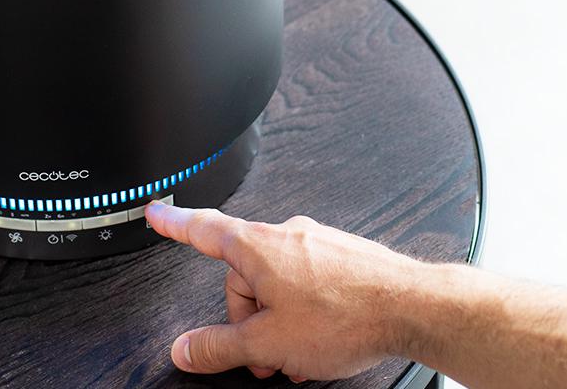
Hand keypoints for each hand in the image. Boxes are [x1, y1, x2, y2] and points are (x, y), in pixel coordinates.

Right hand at [144, 202, 418, 381]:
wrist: (410, 306)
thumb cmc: (346, 315)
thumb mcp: (269, 343)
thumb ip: (220, 346)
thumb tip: (186, 348)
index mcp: (257, 246)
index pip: (203, 229)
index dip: (175, 223)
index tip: (156, 212)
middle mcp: (284, 234)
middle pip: (242, 274)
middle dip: (247, 316)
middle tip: (264, 354)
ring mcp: (313, 241)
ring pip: (275, 281)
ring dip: (277, 318)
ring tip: (299, 352)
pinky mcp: (338, 254)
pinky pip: (304, 279)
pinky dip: (303, 309)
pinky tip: (321, 336)